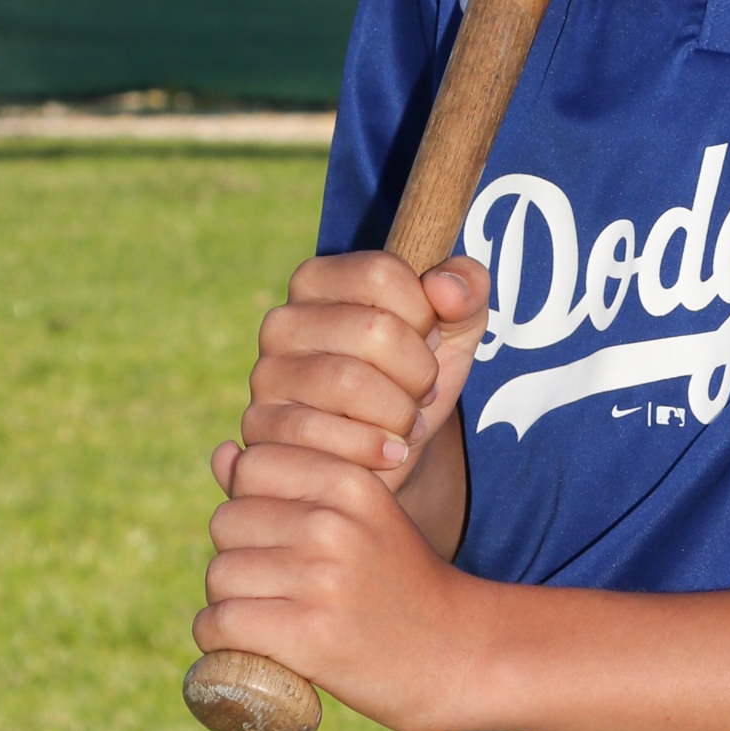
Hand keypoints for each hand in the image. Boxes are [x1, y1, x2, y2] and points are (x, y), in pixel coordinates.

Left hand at [196, 441, 492, 730]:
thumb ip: (292, 480)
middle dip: (238, 554)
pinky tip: (246, 647)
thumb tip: (221, 454)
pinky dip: (219, 642)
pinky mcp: (308, 635)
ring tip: (267, 617)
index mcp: (349, 481)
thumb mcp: (360, 515)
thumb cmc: (397, 581)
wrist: (455, 652)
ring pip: (220, 575)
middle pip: (226, 522)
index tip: (280, 537)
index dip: (253, 502)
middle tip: (274, 587)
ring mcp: (321, 579)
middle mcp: (333, 523)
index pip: (252, 464)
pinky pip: (220, 624)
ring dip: (228, 602)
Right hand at [211, 249, 489, 502]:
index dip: (425, 314)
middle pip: (374, 329)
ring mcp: (267, 375)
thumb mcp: (455, 331)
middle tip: (422, 392)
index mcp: (320, 280)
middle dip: (419, 371)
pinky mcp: (263, 429)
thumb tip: (444, 287)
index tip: (428, 339)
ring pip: (350, 383)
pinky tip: (386, 452)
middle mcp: (283, 321)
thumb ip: (466, 290)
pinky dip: (373, 449)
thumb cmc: (414, 380)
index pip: (383, 273)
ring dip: (399, 413)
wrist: (385, 457)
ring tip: (407, 424)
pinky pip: (325, 435)